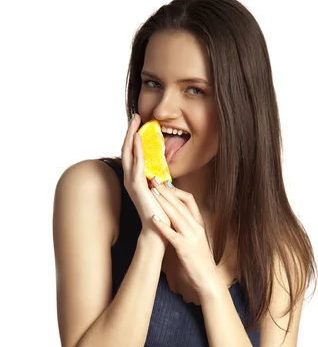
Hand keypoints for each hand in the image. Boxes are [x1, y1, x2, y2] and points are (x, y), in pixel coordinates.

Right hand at [121, 113, 170, 244]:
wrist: (157, 230)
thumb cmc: (159, 213)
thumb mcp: (159, 191)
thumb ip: (157, 180)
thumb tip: (161, 173)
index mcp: (135, 179)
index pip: (132, 153)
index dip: (134, 138)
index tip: (140, 124)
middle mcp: (130, 178)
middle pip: (127, 149)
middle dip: (131, 131)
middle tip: (136, 116)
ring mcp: (131, 181)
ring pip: (129, 153)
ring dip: (132, 135)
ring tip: (136, 121)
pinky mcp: (137, 185)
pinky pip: (136, 163)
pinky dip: (137, 149)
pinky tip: (139, 138)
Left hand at [148, 179, 218, 294]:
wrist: (208, 279)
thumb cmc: (200, 260)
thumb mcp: (196, 238)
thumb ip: (187, 226)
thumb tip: (176, 215)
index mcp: (199, 224)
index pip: (190, 200)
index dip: (177, 190)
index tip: (165, 183)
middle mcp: (196, 227)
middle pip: (181, 204)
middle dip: (166, 191)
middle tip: (154, 179)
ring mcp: (191, 238)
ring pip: (177, 215)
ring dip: (164, 202)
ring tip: (152, 191)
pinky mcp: (185, 249)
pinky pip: (172, 235)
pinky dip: (163, 226)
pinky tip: (153, 218)